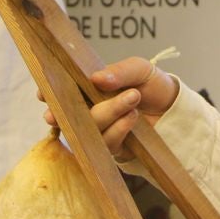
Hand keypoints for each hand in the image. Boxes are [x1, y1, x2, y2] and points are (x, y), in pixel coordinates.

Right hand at [40, 57, 179, 161]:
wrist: (176, 110)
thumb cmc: (153, 85)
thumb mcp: (140, 69)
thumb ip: (119, 71)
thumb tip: (96, 79)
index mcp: (88, 89)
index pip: (61, 92)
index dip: (49, 95)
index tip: (43, 94)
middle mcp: (89, 111)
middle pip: (71, 113)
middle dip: (80, 106)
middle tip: (96, 92)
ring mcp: (99, 132)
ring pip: (89, 129)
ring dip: (109, 113)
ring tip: (132, 99)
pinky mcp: (112, 150)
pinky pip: (106, 144)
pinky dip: (119, 129)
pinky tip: (132, 118)